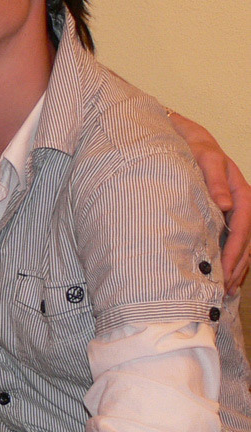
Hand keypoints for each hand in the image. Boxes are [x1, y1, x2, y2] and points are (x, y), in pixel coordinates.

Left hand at [168, 111, 250, 289]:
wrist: (187, 139)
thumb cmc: (194, 148)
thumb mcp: (205, 158)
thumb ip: (215, 179)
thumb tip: (224, 204)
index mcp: (241, 193)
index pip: (241, 227)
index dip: (234, 250)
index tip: (223, 269)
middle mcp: (240, 205)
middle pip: (245, 242)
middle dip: (236, 267)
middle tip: (224, 290)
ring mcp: (234, 212)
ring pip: (241, 246)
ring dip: (235, 269)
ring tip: (226, 292)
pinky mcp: (223, 217)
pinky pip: (232, 242)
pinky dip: (230, 260)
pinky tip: (224, 277)